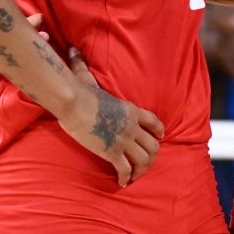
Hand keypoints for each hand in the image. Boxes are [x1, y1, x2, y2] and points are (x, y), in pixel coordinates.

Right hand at [62, 47, 165, 185]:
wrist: (73, 102)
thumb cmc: (79, 91)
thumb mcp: (85, 77)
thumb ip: (82, 66)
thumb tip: (73, 50)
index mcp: (130, 110)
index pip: (153, 121)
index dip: (159, 131)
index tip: (160, 137)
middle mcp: (132, 126)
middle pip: (153, 145)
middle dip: (151, 156)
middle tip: (144, 164)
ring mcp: (123, 140)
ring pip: (143, 159)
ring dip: (141, 169)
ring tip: (135, 176)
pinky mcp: (111, 152)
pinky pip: (124, 169)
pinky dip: (125, 177)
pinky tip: (121, 182)